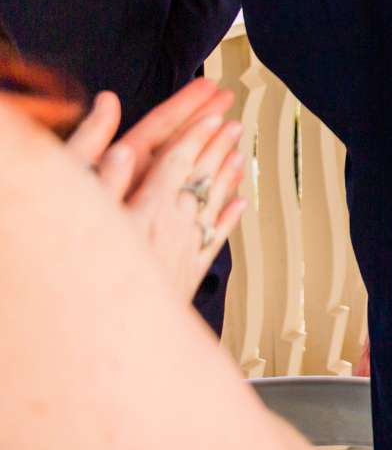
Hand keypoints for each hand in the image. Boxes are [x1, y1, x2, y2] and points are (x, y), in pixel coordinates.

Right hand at [84, 77, 248, 297]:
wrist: (121, 334)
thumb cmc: (96, 280)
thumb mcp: (91, 227)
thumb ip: (105, 188)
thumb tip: (119, 151)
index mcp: (149, 208)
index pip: (178, 162)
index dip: (196, 135)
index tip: (213, 115)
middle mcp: (175, 224)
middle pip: (202, 176)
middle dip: (219, 147)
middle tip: (235, 123)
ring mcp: (187, 247)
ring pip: (214, 202)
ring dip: (229, 176)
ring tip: (242, 155)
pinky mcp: (191, 271)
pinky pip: (216, 237)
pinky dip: (230, 217)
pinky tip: (242, 203)